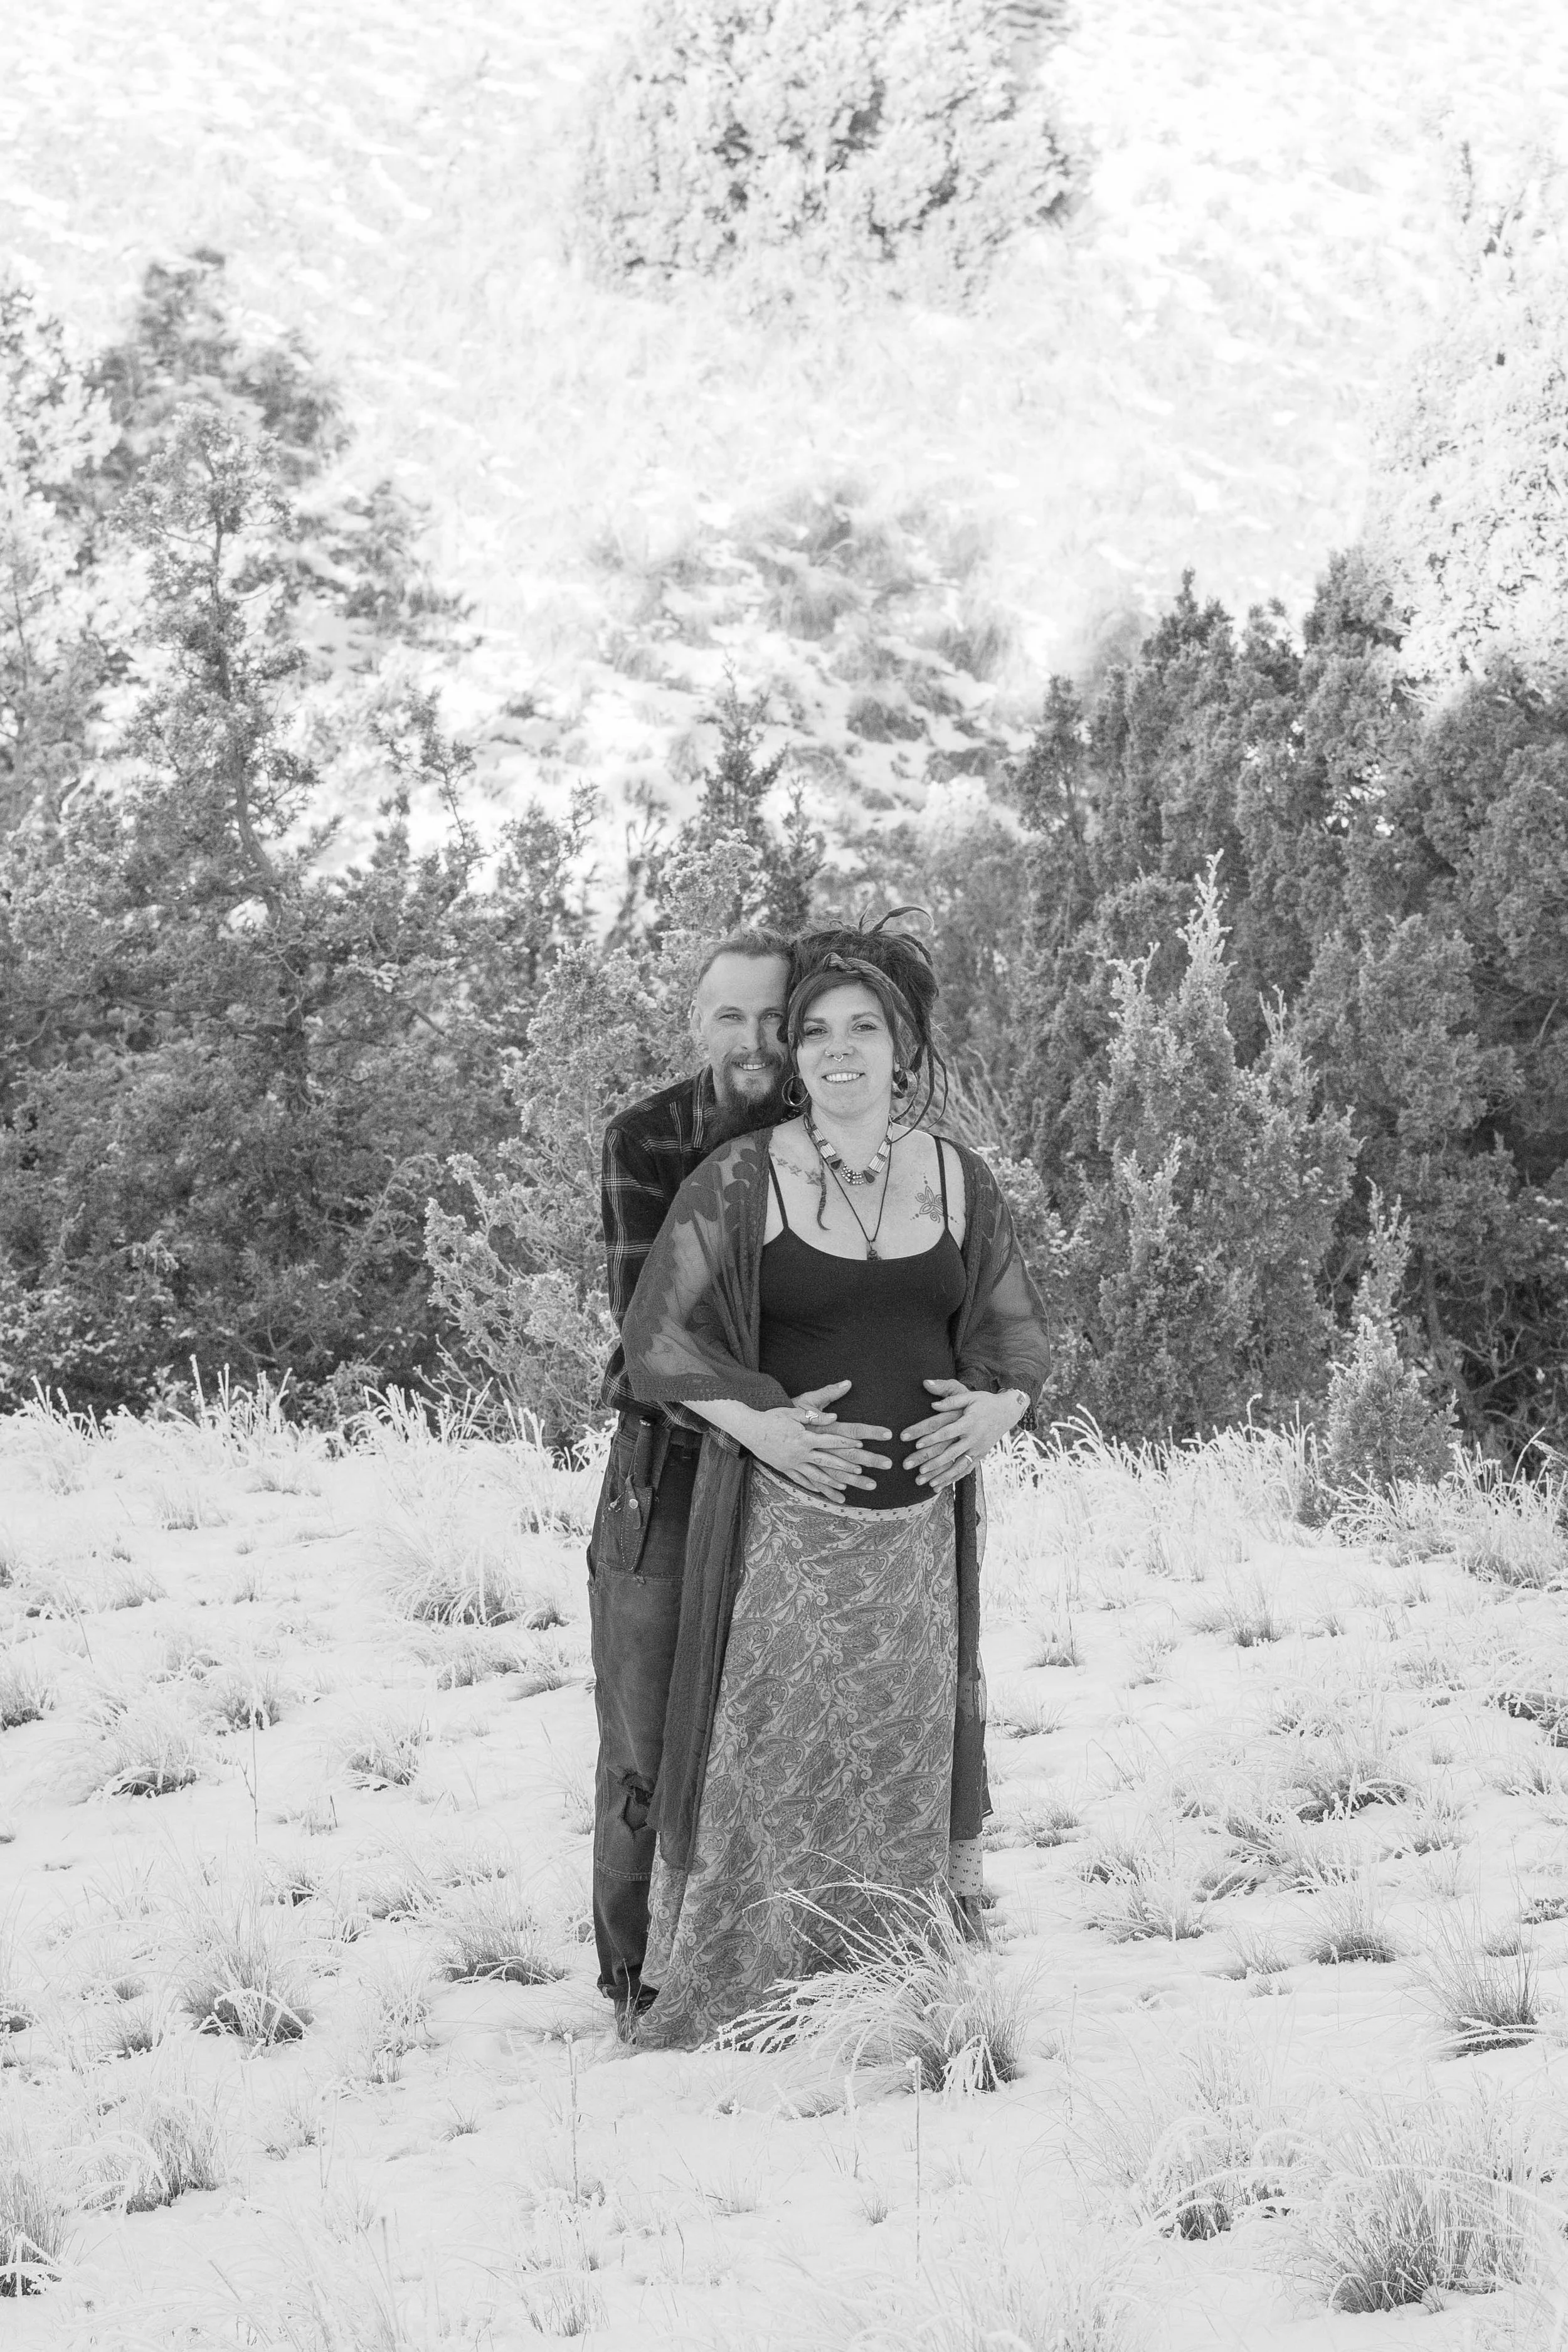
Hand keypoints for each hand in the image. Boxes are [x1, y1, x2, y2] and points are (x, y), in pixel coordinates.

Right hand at [749, 1381, 891, 1499]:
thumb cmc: (772, 1417)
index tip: (859, 1445)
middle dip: (844, 1467)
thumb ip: (814, 1416)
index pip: (829, 1441)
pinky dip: (811, 1485)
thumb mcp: (794, 1412)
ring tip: (845, 1486)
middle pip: (826, 1461)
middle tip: (859, 1471)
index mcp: (803, 1438)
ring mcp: (791, 1463)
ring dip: (831, 1481)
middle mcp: (799, 1453)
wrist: (749, 1430)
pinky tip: (820, 1490)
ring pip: (815, 1474)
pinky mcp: (784, 1468)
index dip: (845, 1443)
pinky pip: (800, 1479)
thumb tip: (834, 1416)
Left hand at [901, 1379, 1026, 1490]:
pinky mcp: (980, 1456)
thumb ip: (950, 1399)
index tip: (916, 1443)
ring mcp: (978, 1449)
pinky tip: (938, 1485)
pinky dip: (952, 1479)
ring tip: (924, 1482)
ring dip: (941, 1475)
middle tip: (915, 1470)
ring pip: (957, 1466)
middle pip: (949, 1452)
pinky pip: (965, 1470)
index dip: (932, 1437)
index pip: (947, 1431)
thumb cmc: (985, 1402)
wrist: (1007, 1412)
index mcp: (969, 1422)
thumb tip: (931, 1400)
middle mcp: (974, 1438)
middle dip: (932, 1462)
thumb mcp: (969, 1396)